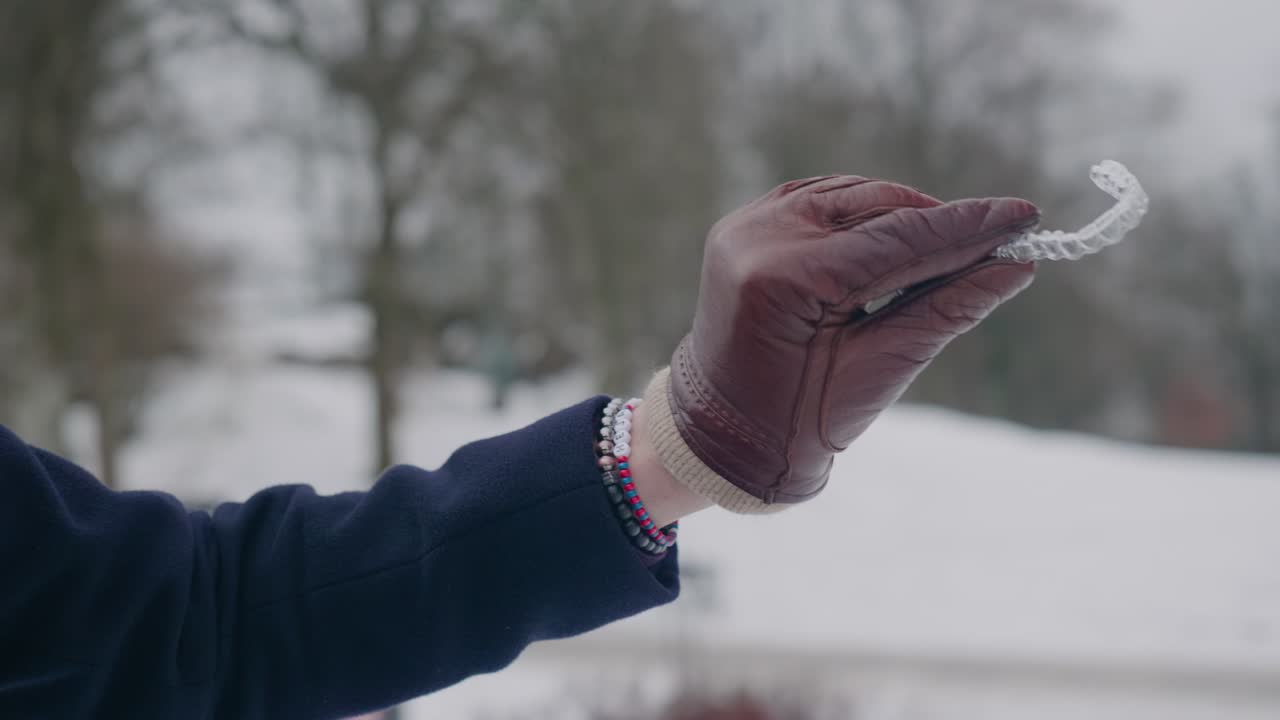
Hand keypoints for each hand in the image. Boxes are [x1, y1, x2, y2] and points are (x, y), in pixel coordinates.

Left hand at [644, 176, 1039, 511]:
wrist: (719, 433)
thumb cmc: (796, 420)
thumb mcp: (878, 370)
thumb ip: (946, 310)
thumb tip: (1015, 267)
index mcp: (785, 279)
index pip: (898, 239)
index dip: (967, 228)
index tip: (1026, 216)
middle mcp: (760, 238)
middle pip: (877, 207)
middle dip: (941, 222)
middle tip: (1002, 238)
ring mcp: (746, 226)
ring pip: (850, 195)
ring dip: (904, 215)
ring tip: (953, 247)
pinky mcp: (744, 226)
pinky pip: (819, 200)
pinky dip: (862, 213)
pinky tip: (898, 235)